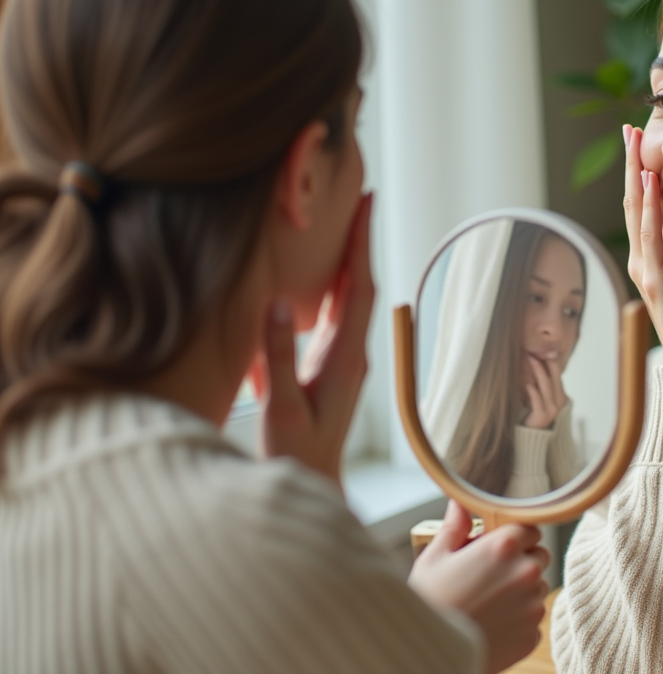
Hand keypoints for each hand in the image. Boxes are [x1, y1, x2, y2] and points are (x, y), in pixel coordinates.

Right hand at [254, 192, 374, 487]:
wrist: (313, 485)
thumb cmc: (296, 454)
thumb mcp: (280, 406)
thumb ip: (276, 356)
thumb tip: (276, 302)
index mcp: (344, 358)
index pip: (357, 288)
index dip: (360, 244)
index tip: (365, 205)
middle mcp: (351, 353)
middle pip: (358, 285)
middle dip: (358, 240)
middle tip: (358, 198)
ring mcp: (343, 359)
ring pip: (349, 299)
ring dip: (348, 260)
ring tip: (344, 223)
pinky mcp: (331, 367)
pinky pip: (336, 316)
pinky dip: (333, 287)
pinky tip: (324, 274)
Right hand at [409, 501, 549, 673]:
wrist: (429, 653)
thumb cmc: (428, 601)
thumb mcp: (435, 557)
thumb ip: (456, 527)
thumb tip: (460, 503)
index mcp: (504, 546)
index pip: (530, 528)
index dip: (515, 536)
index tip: (498, 547)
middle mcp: (525, 572)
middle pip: (539, 556)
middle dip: (521, 561)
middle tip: (492, 574)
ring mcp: (532, 606)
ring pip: (538, 588)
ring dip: (522, 591)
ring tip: (489, 602)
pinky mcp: (532, 635)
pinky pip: (533, 620)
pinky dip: (518, 620)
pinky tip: (493, 623)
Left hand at [522, 353, 566, 428]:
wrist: (535, 436)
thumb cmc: (537, 414)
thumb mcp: (545, 399)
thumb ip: (545, 386)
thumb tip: (537, 365)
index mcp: (561, 395)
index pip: (557, 374)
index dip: (550, 361)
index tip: (542, 349)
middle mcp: (559, 401)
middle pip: (554, 376)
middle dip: (544, 362)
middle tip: (534, 350)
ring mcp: (552, 408)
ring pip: (546, 385)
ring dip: (538, 370)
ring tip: (530, 359)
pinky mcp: (542, 415)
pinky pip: (537, 400)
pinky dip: (533, 391)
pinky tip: (527, 383)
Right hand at [623, 125, 662, 366]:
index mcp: (651, 258)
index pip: (642, 207)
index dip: (641, 173)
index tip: (641, 142)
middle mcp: (642, 260)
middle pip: (634, 202)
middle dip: (633, 164)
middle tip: (631, 129)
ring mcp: (647, 270)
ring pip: (638, 214)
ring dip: (638, 177)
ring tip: (637, 145)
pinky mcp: (659, 283)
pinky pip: (653, 240)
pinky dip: (652, 211)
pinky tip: (654, 185)